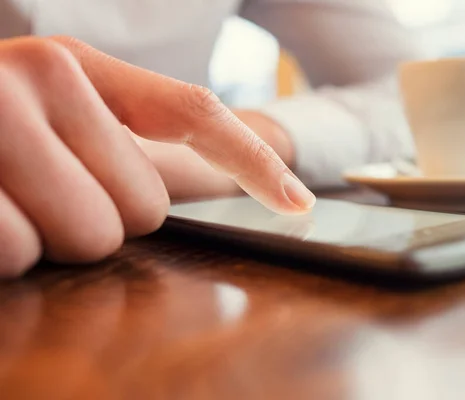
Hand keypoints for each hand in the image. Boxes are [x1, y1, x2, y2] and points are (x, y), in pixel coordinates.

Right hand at [0, 36, 314, 276]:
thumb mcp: (40, 115)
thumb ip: (110, 137)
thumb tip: (219, 190)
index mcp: (75, 65)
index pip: (190, 112)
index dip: (252, 158)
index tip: (298, 200)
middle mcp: (39, 76)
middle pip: (144, 206)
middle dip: (99, 218)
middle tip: (37, 192)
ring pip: (94, 237)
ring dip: (51, 239)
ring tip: (7, 201)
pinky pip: (20, 252)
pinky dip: (5, 251)